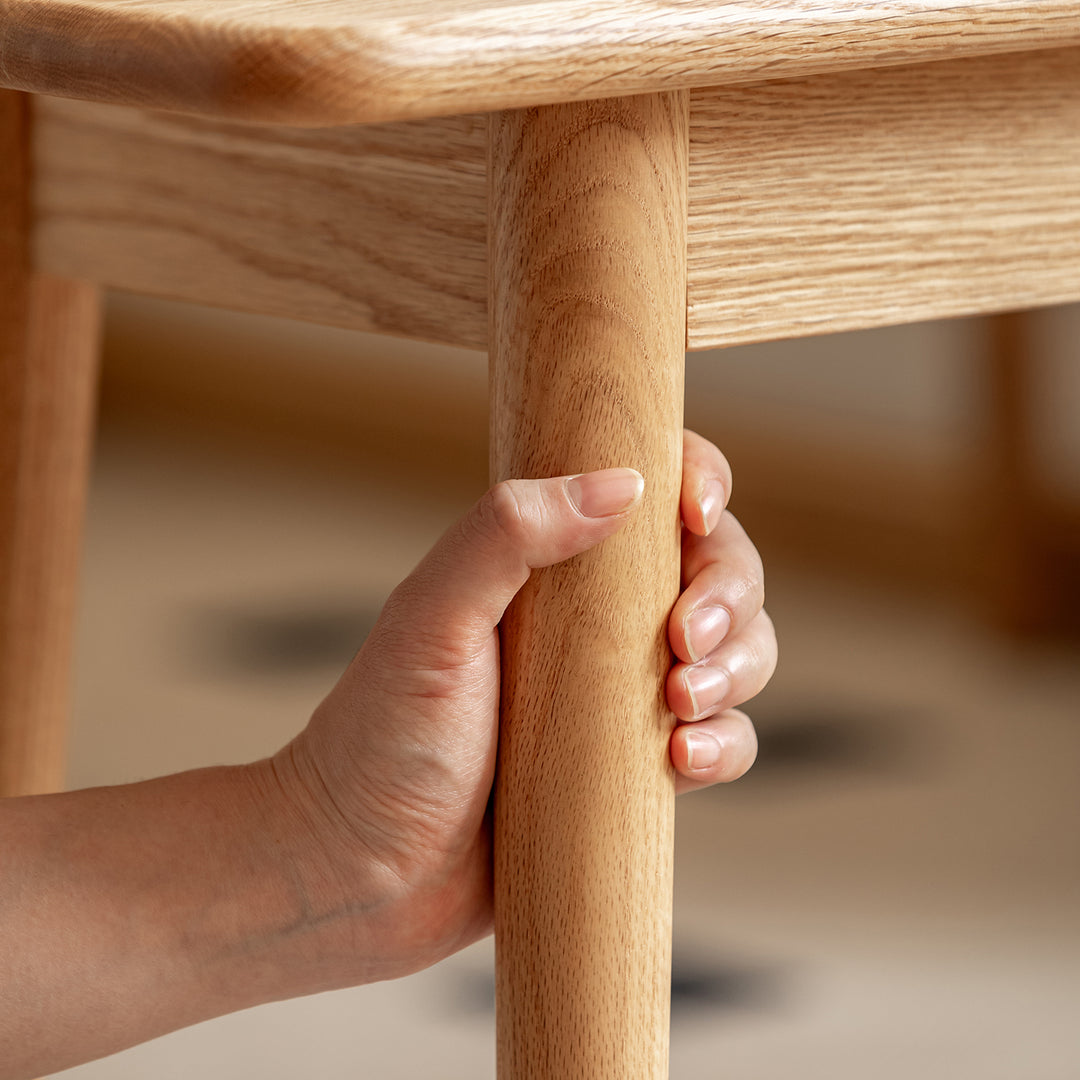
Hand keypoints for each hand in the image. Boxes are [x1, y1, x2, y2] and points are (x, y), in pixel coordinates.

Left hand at [268, 430, 775, 983]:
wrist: (362, 875)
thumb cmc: (380, 738)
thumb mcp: (431, 620)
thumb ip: (505, 535)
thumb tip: (618, 485)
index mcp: (546, 564)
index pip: (645, 492)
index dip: (695, 484)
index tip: (696, 514)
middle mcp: (595, 620)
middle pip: (715, 571)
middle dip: (727, 593)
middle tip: (686, 637)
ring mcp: (621, 695)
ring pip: (734, 653)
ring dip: (736, 666)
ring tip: (681, 699)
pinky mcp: (636, 769)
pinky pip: (721, 741)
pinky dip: (726, 743)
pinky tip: (682, 759)